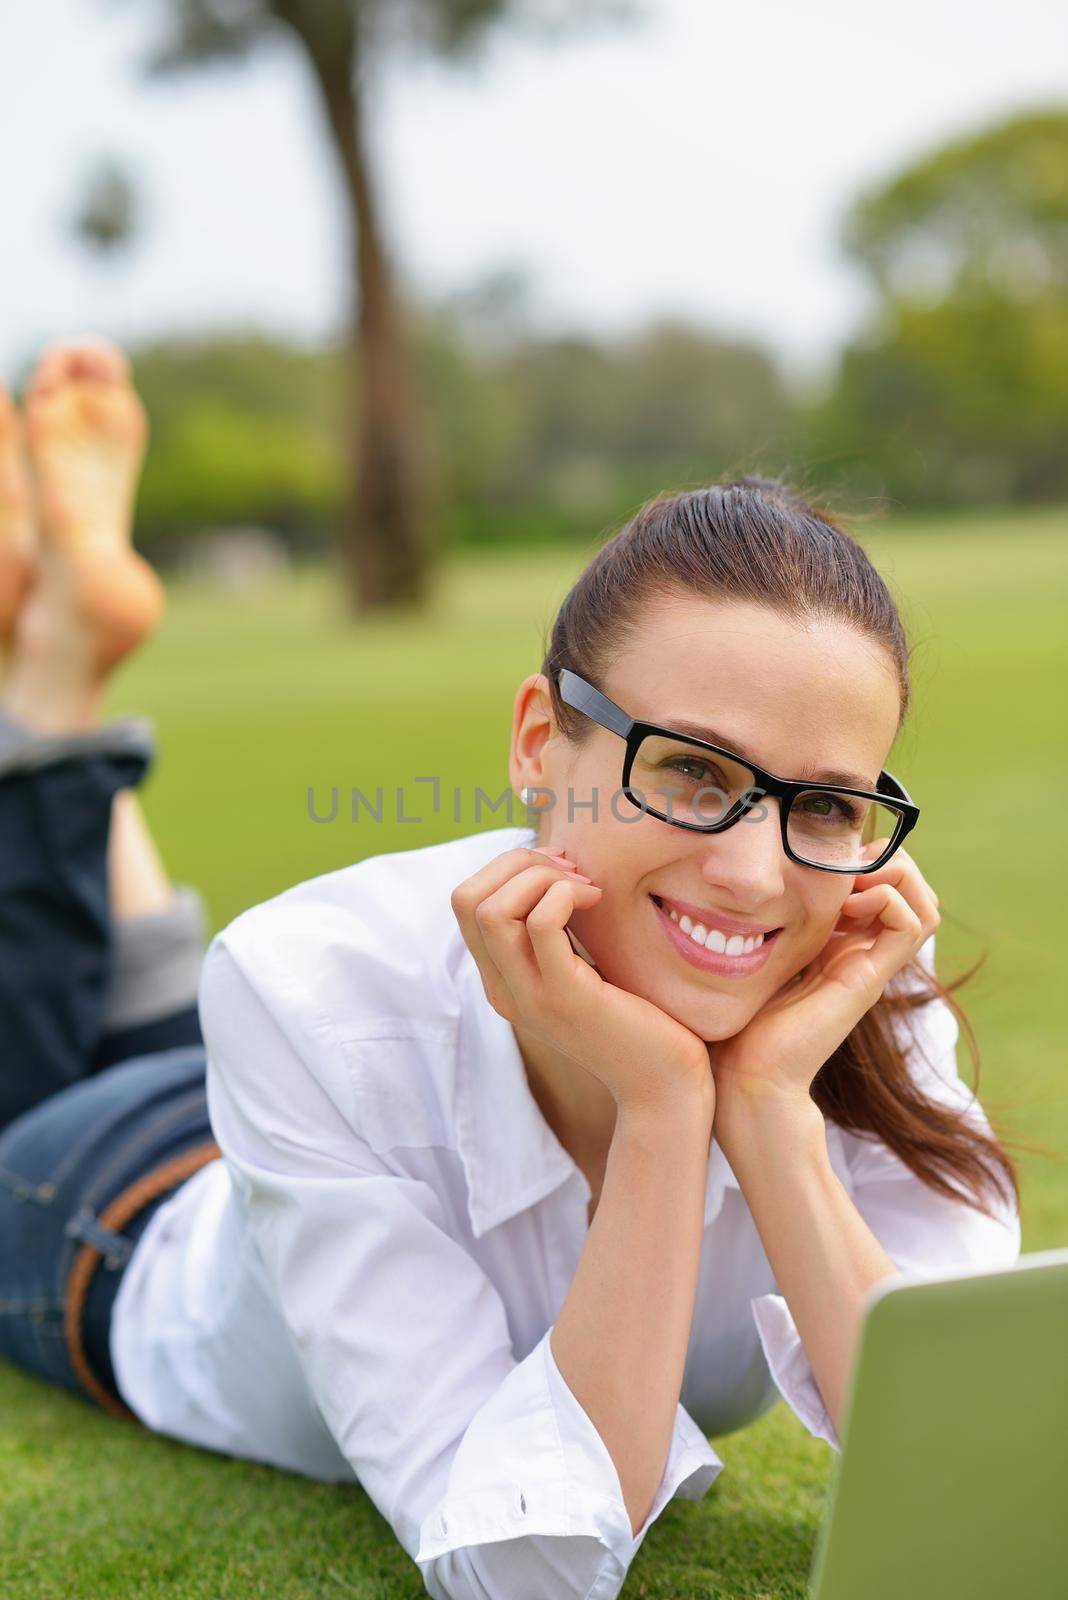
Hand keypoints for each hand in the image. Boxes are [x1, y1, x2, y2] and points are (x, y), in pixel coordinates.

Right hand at [451, 846, 714, 1113]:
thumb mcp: (581, 969)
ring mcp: (529, 996)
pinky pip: (541, 923)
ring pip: (493, 909)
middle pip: (467, 898)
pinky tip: (597, 900)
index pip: (465, 902)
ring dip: (541, 877)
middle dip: (518, 863)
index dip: (507, 868)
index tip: (559, 869)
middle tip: (571, 872)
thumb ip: (557, 933)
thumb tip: (554, 867)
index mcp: (501, 980)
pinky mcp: (565, 997)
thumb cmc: (634, 1018)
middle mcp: (503, 990)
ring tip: (585, 888)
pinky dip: (565, 894)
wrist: (663, 1085)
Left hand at [710, 841, 940, 1120]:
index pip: (886, 881)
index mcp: (838, 938)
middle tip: (843, 865)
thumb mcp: (754, 947)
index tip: (826, 855)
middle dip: (887, 858)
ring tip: (849, 884)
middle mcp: (862, 950)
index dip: (867, 855)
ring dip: (893, 876)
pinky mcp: (868, 980)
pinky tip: (847, 906)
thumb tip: (757, 871)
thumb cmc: (736, 1015)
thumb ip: (766, 915)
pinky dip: (887, 899)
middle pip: (914, 889)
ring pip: (924, 904)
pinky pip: (911, 925)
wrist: (743, 1072)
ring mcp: (870, 965)